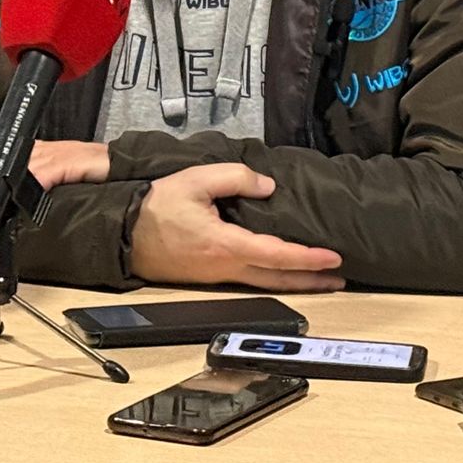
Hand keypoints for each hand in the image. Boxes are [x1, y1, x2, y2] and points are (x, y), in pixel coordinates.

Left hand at [0, 137, 110, 210]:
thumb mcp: (63, 180)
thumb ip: (43, 187)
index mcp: (43, 152)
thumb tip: (22, 203)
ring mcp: (58, 154)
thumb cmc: (97, 174)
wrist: (126, 165)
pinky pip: (44, 172)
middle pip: (5, 157)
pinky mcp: (70, 162)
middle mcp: (46, 149)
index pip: (5, 145)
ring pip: (17, 165)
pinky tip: (17, 193)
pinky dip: (29, 182)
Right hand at [130, 163, 344, 291]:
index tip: (333, 257)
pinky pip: (251, 280)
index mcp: (226, 245)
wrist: (123, 234)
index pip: (277, 255)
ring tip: (321, 280)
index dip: (308, 259)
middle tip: (340, 278)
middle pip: (278, 279)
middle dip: (312, 280)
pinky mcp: (210, 276)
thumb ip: (236, 178)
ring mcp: (218, 276)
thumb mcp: (197, 180)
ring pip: (265, 283)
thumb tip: (268, 187)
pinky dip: (275, 278)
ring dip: (296, 283)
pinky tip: (282, 271)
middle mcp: (226, 267)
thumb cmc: (157, 206)